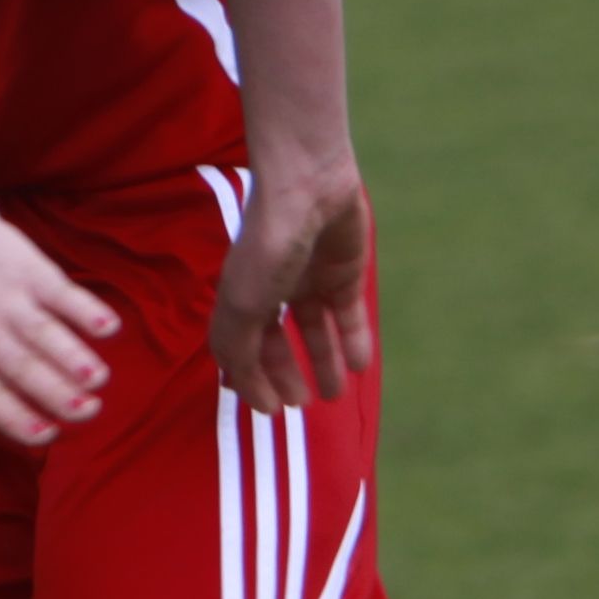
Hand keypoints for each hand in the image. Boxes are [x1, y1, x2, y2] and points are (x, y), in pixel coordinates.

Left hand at [0, 189, 122, 465]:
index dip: (16, 417)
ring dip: (74, 356)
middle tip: (88, 411)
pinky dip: (85, 309)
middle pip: (22, 368)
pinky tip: (107, 326)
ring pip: (44, 334)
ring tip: (98, 378)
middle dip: (57, 392)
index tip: (46, 434)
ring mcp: (4, 299)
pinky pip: (60, 293)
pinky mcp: (26, 269)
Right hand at [209, 160, 375, 410]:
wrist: (309, 188)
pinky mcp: (345, 272)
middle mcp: (273, 290)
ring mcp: (310, 280)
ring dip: (324, 362)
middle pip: (277, 342)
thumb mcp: (243, 306)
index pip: (240, 346)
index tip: (270, 411)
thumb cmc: (268, 246)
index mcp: (240, 296)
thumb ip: (239, 350)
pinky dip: (353, 340)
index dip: (252, 379)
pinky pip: (348, 314)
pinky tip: (359, 365)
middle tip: (302, 405)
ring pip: (315, 331)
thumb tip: (240, 387)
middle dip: (286, 373)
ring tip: (334, 393)